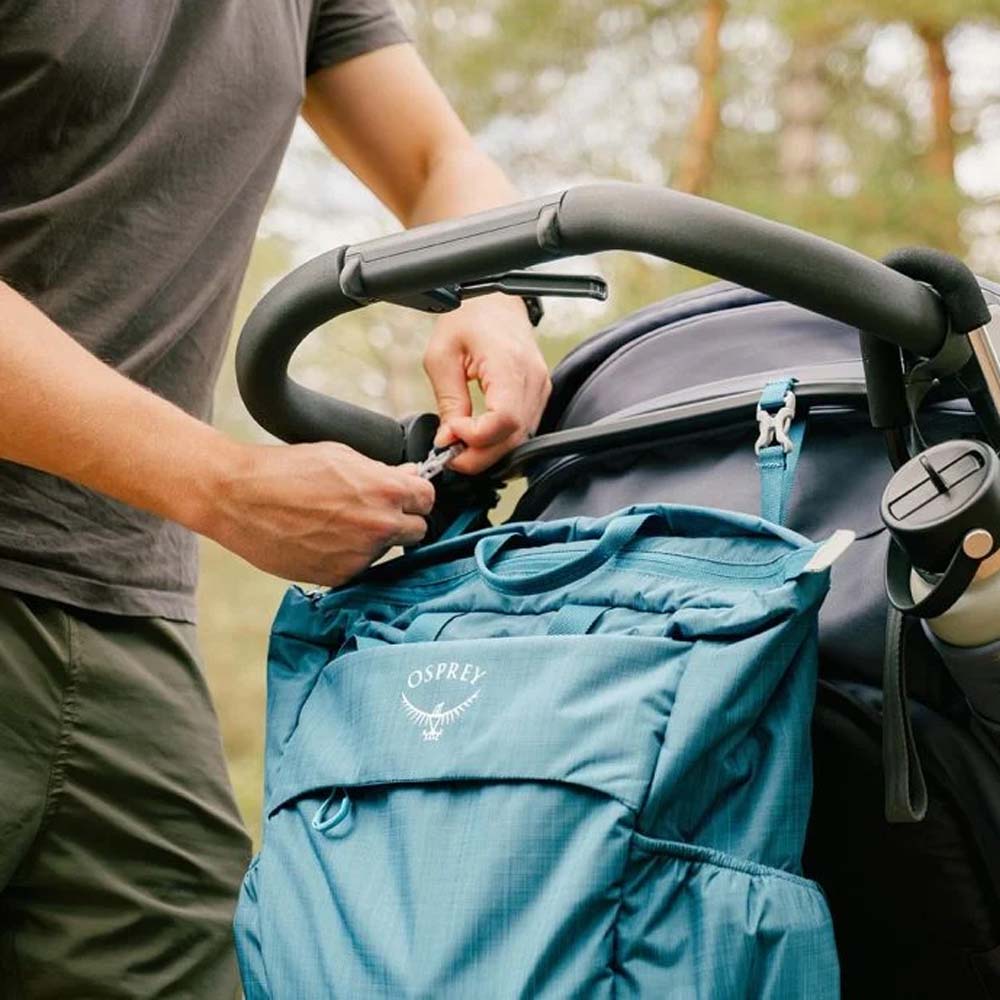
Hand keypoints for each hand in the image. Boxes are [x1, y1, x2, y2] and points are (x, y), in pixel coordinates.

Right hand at [201, 441, 434, 586]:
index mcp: (386, 491)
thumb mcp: (341, 457)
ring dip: (372, 540)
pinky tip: (322, 539)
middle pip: (418, 531)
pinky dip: (347, 556)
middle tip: (374, 512)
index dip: (416, 497)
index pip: (428, 500)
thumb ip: (382, 472)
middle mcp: (379, 526)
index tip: (405, 497)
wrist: (240, 498)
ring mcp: (360, 555)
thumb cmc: (288, 470)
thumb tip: (410, 477)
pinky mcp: (339, 576)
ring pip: (386, 551)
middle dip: (402, 521)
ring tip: (335, 523)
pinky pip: (359, 567)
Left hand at [423, 295, 550, 473]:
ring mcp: (540, 388)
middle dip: (479, 456)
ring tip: (460, 444)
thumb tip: (449, 440)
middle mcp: (533, 379)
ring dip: (489, 451)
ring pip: (520, 439)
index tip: (450, 435)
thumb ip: (449, 402)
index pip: (504, 420)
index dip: (476, 438)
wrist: (494, 300)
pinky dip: (499, 440)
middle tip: (450, 455)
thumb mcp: (442, 357)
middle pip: (514, 438)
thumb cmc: (468, 318)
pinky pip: (523, 429)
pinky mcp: (538, 395)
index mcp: (509, 364)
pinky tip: (478, 436)